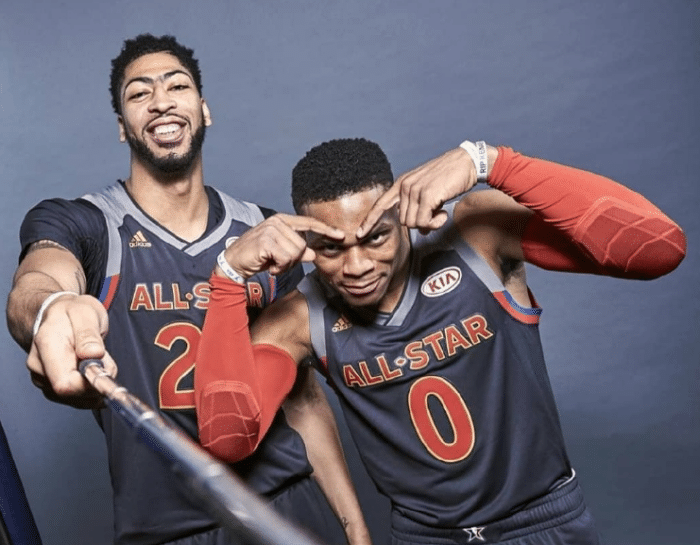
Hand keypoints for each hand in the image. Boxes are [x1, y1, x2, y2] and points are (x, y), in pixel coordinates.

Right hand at [28, 293, 116, 408]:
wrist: (57, 314)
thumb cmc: (72, 312)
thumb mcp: (85, 313)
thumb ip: (88, 334)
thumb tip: (93, 354)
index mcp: (47, 347)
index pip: (65, 384)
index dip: (89, 384)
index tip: (104, 368)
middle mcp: (39, 367)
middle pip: (72, 394)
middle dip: (95, 381)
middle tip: (102, 357)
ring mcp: (43, 379)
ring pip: (77, 399)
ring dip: (94, 385)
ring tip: (95, 359)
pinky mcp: (51, 387)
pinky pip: (77, 398)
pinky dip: (90, 388)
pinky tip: (90, 370)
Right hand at [219, 213, 343, 277]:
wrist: (233, 263)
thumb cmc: (256, 257)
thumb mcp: (280, 253)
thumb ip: (297, 252)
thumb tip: (313, 254)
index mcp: (281, 220)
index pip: (308, 223)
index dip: (325, 230)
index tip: (341, 235)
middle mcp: (277, 222)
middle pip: (302, 245)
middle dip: (292, 260)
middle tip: (277, 263)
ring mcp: (271, 230)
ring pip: (296, 253)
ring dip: (285, 265)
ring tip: (272, 264)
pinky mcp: (266, 241)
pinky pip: (286, 259)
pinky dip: (279, 268)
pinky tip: (269, 266)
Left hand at [357, 146, 480, 237]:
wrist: (467, 162)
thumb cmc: (450, 177)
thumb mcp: (429, 192)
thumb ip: (421, 209)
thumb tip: (423, 231)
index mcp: (402, 183)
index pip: (380, 204)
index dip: (369, 221)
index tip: (359, 234)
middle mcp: (405, 185)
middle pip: (403, 221)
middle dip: (420, 223)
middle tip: (436, 215)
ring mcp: (414, 190)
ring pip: (413, 223)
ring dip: (430, 223)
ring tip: (441, 211)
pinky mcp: (427, 195)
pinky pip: (424, 222)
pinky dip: (436, 223)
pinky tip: (444, 213)